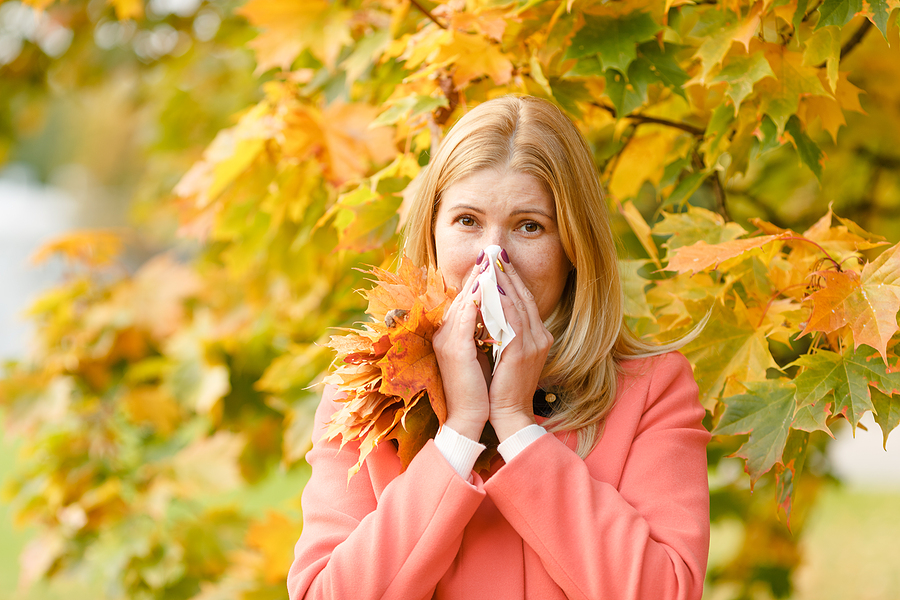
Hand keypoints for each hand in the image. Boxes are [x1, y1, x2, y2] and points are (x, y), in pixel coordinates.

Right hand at [432, 258, 490, 440]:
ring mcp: (447, 338)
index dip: (480, 278)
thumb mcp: (482, 353)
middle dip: (480, 272)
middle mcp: (444, 332)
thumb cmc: (480, 389)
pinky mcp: (454, 347)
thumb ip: (486, 331)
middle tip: (494, 250)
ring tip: (494, 260)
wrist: (471, 417)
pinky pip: (466, 315)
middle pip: (463, 293)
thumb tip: (499, 312)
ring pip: (464, 299)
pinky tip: (490, 285)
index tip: (494, 261)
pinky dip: (478, 298)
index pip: (465, 298)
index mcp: (450, 333)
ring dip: (480, 278)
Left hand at [488, 251, 552, 440]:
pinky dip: (500, 303)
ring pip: (517, 304)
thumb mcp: (505, 353)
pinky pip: (510, 320)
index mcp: (537, 336)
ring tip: (490, 262)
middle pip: (524, 296)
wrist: (508, 414)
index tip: (499, 259)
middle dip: (508, 272)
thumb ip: (503, 330)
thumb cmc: (502, 387)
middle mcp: (539, 336)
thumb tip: (488, 308)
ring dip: (502, 282)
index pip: (524, 300)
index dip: (512, 279)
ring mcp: (533, 343)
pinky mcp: (521, 352)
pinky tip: (490, 289)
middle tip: (495, 251)